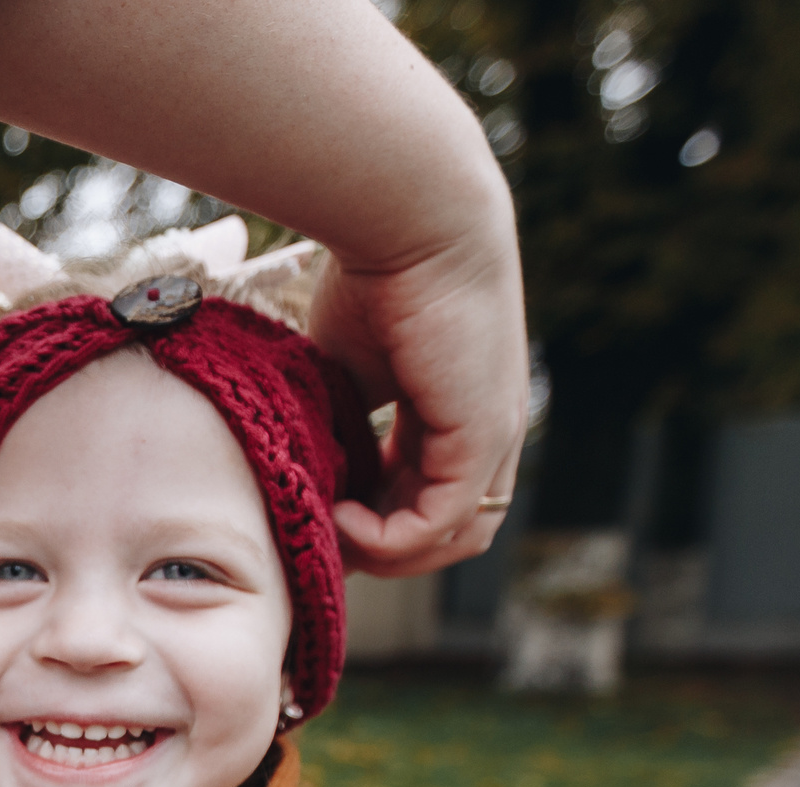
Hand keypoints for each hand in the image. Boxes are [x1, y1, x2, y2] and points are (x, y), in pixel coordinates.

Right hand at [314, 224, 529, 578]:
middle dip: (384, 550)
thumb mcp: (349, 368)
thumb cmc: (372, 274)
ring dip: (388, 555)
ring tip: (330, 532)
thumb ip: (342, 420)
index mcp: (460, 412)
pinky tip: (338, 517)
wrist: (413, 218)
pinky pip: (437, 523)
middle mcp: (490, 429)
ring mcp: (495, 436)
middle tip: (324, 539)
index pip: (431, 496)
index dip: (378, 522)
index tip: (321, 514)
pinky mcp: (482, 435)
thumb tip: (304, 466)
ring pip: (454, 540)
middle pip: (448, 531)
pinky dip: (386, 539)